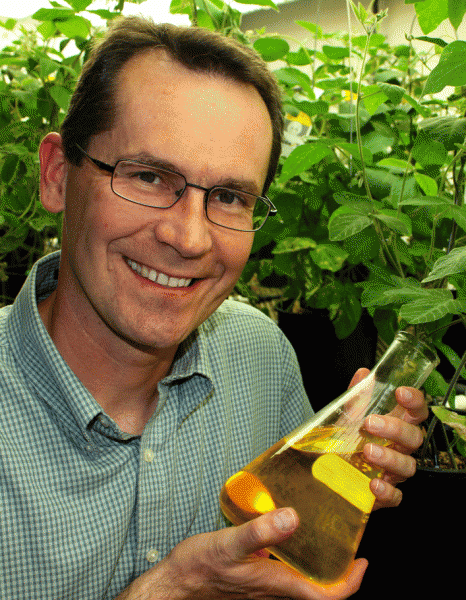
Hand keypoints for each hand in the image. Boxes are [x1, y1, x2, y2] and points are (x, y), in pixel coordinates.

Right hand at [116, 508, 367, 599]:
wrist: (174, 586)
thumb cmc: (197, 569)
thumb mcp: (228, 545)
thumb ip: (259, 532)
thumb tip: (292, 517)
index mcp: (274, 584)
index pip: (324, 595)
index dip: (349, 583)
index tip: (362, 562)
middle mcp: (273, 590)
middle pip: (317, 589)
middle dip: (339, 572)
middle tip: (349, 544)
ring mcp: (262, 586)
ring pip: (300, 581)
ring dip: (318, 564)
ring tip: (325, 535)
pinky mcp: (251, 578)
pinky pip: (282, 572)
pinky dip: (294, 558)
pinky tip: (287, 535)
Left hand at [348, 368, 427, 509]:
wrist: (328, 467)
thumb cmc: (346, 439)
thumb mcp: (348, 415)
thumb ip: (357, 396)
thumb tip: (363, 374)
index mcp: (396, 425)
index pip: (417, 412)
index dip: (415, 401)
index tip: (401, 392)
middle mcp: (400, 448)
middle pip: (414, 438)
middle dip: (395, 429)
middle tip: (370, 423)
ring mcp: (394, 472)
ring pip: (408, 467)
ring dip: (389, 458)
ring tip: (367, 450)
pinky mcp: (384, 494)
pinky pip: (395, 496)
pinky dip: (387, 491)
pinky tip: (373, 483)